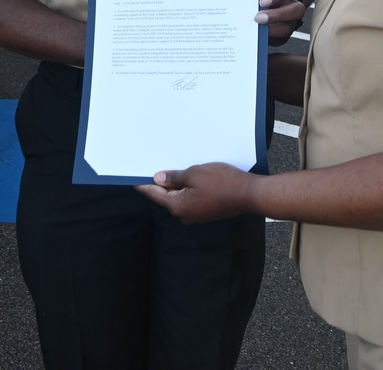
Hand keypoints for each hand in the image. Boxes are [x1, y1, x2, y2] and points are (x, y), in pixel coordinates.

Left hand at [136, 163, 257, 223]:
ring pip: (179, 197)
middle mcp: (184, 214)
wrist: (249, 195)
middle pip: (166, 197)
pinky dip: (187, 188)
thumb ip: (174, 177)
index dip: (144, 184)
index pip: (154, 194)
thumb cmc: (222, 182)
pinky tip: (191, 177)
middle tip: (154, 167)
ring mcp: (195, 215)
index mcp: (178, 206)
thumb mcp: (195, 174)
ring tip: (174, 168)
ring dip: (176, 185)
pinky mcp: (205, 211)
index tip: (133, 178)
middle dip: (161, 183)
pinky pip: (190, 199)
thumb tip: (158, 179)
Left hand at [254, 0, 305, 45]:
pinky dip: (268, 38)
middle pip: (297, 10)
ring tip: (257, 28)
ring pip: (288, 28)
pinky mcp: (284, 36)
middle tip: (258, 17)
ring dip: (272, 30)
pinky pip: (279, 39)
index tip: (263, 1)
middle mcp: (294, 6)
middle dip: (277, 15)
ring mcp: (291, 22)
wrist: (264, 6)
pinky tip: (257, 35)